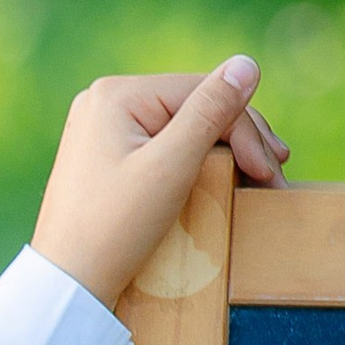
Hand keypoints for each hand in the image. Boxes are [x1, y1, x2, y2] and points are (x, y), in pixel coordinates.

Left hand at [31, 58, 289, 310]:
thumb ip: (210, 112)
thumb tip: (247, 62)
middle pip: (193, 107)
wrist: (69, 282)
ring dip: (223, 151)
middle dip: (239, 140)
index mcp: (116, 94)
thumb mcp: (171, 166)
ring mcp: (102, 129)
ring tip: (257, 178)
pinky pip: (162, 146)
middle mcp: (104, 101)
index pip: (203, 92)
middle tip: (274, 175)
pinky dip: (196, 161)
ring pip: (182, 127)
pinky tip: (221, 177)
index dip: (245, 128)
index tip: (270, 171)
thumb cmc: (116, 226)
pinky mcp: (105, 156)